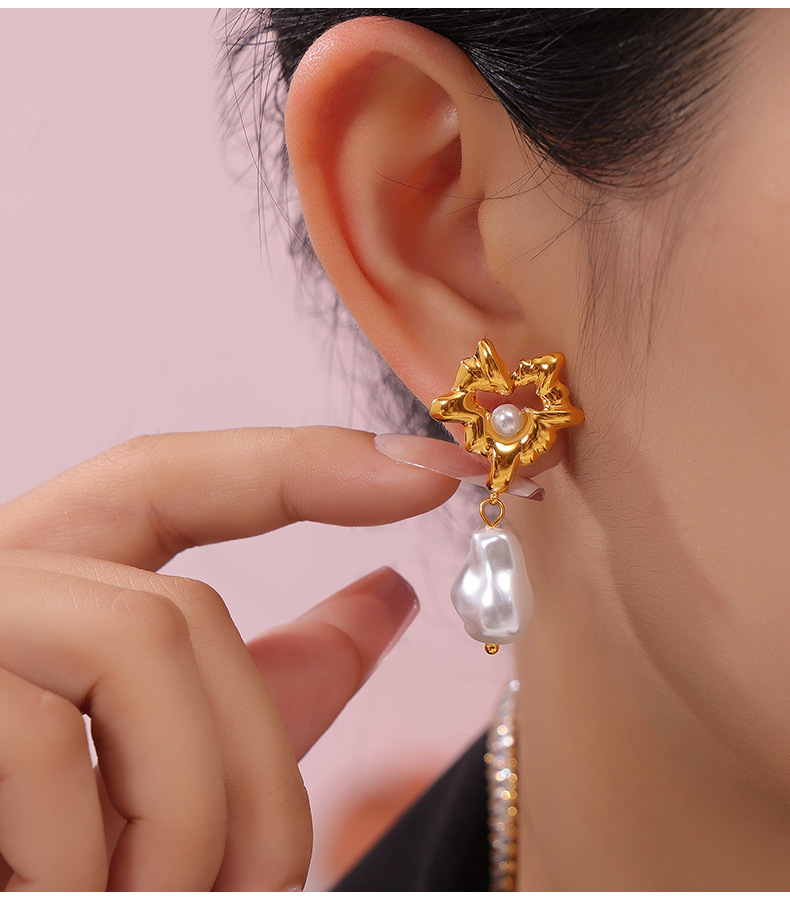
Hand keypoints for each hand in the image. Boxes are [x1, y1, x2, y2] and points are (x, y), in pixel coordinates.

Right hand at [0, 427, 456, 889]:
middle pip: (180, 605)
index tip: (431, 469)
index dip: (299, 462)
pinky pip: (47, 746)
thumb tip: (393, 594)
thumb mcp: (145, 763)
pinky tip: (70, 897)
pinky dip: (92, 855)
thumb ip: (264, 681)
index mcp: (41, 586)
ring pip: (140, 642)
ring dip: (187, 812)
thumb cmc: (24, 850)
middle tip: (263, 890)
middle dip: (256, 763)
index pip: (171, 480)